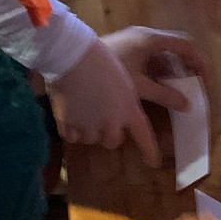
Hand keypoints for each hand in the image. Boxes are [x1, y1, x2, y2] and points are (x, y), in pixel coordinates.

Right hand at [47, 37, 157, 162]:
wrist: (69, 56)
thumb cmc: (100, 58)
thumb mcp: (123, 78)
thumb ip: (124, 101)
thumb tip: (119, 111)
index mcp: (129, 109)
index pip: (144, 136)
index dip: (149, 151)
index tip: (153, 163)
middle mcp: (110, 123)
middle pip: (113, 141)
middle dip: (108, 132)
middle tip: (101, 115)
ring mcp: (88, 126)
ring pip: (90, 139)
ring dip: (88, 129)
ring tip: (82, 108)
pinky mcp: (67, 125)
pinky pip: (70, 136)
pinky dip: (70, 128)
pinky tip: (68, 112)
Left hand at [103, 27, 208, 111]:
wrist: (70, 57)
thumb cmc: (106, 71)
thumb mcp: (138, 86)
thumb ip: (163, 94)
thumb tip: (186, 104)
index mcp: (151, 40)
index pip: (186, 45)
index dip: (199, 63)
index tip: (204, 82)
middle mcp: (145, 37)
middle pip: (175, 50)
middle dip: (185, 70)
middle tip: (191, 89)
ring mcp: (134, 43)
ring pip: (161, 56)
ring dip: (170, 74)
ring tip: (174, 93)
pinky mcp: (125, 50)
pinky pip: (148, 60)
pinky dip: (156, 74)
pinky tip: (155, 89)